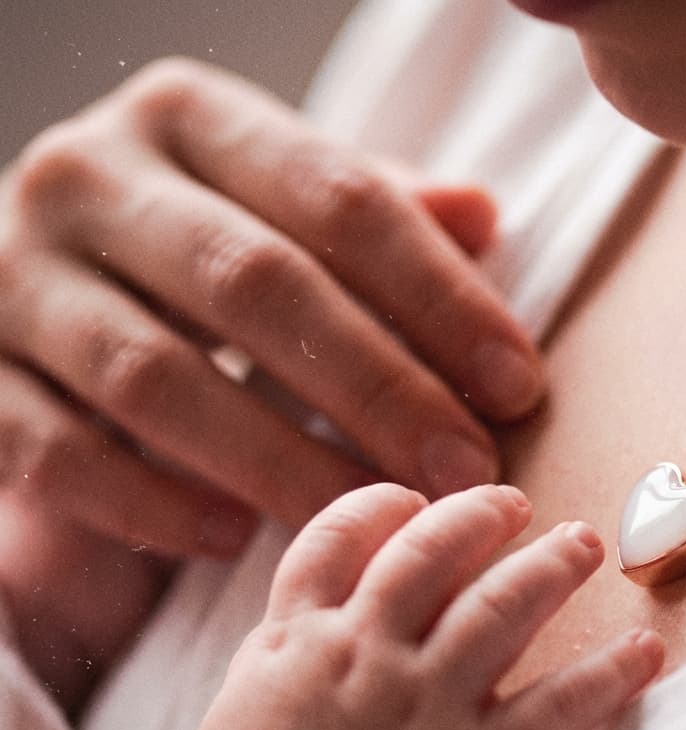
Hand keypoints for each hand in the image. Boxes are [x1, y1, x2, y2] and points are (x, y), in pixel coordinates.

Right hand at [0, 59, 540, 558]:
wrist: (35, 275)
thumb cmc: (197, 244)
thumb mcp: (281, 202)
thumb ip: (373, 208)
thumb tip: (482, 214)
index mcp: (189, 119)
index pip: (342, 200)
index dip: (442, 299)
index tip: (519, 388)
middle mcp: (88, 178)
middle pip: (256, 287)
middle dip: (379, 389)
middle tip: (466, 470)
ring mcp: (13, 276)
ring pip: (158, 381)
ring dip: (281, 462)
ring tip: (376, 513)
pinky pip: (60, 456)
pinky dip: (153, 505)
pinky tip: (236, 538)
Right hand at [191, 483, 663, 729]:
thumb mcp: (245, 705)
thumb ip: (285, 649)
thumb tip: (318, 613)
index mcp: (302, 637)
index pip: (338, 537)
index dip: (379, 506)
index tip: (412, 500)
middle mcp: (369, 651)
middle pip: (433, 550)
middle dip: (479, 514)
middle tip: (514, 503)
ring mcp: (429, 703)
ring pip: (503, 604)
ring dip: (551, 566)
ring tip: (581, 544)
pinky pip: (561, 704)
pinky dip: (610, 673)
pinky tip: (645, 650)